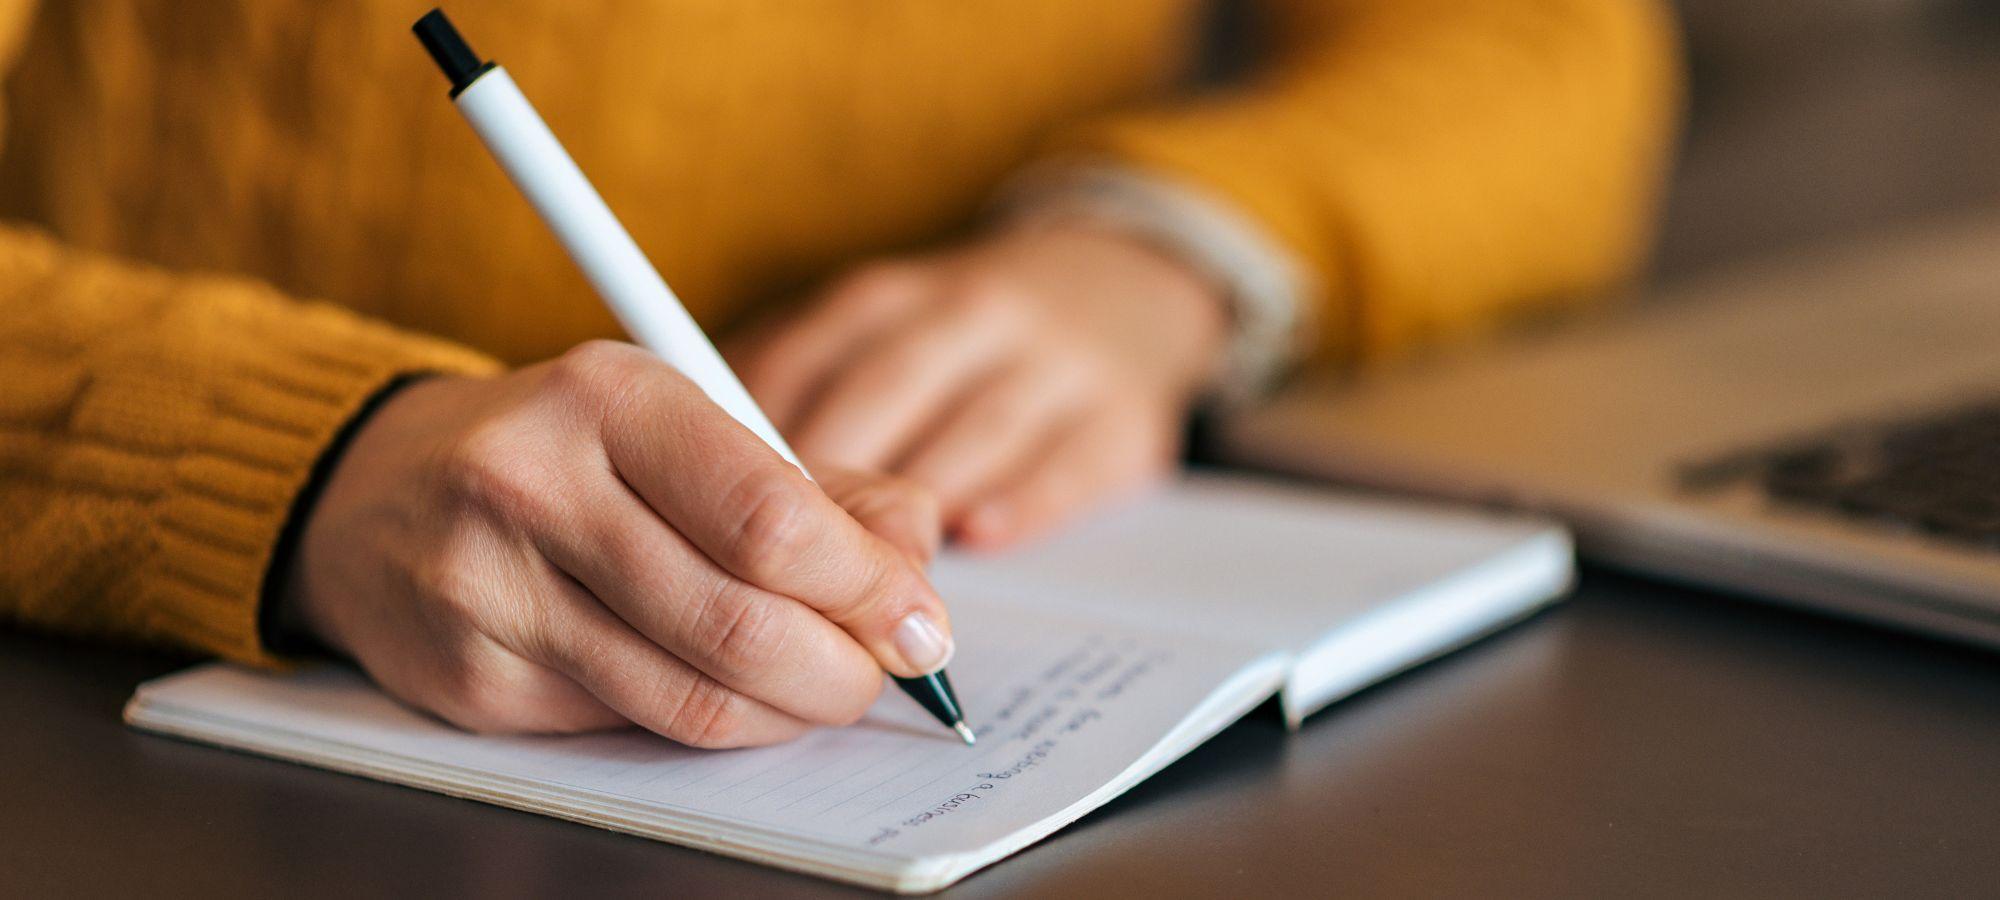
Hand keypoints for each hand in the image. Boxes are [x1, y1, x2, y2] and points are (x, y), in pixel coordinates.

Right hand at [280, 341, 951, 747]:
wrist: (374, 491)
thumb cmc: (566, 451)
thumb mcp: (686, 425)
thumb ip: (817, 485)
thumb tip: (915, 557)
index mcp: (609, 397)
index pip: (771, 517)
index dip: (868, 587)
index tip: (919, 618)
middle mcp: (535, 484)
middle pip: (740, 620)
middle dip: (843, 668)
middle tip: (882, 672)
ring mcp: (491, 589)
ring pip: (690, 696)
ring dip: (787, 711)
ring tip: (820, 687)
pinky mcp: (471, 679)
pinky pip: (631, 728)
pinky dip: (709, 723)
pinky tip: (728, 692)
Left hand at [731, 224, 1229, 548]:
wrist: (1121, 287)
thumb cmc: (958, 342)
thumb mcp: (873, 337)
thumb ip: (792, 395)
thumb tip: (685, 482)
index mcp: (885, 299)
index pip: (803, 361)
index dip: (753, 441)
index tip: (710, 510)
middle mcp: (969, 315)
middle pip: (883, 394)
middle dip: (830, 485)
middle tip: (782, 568)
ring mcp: (1054, 362)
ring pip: (973, 427)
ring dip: (917, 503)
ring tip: (868, 578)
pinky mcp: (1123, 417)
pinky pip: (1069, 461)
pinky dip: (1020, 499)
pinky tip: (978, 535)